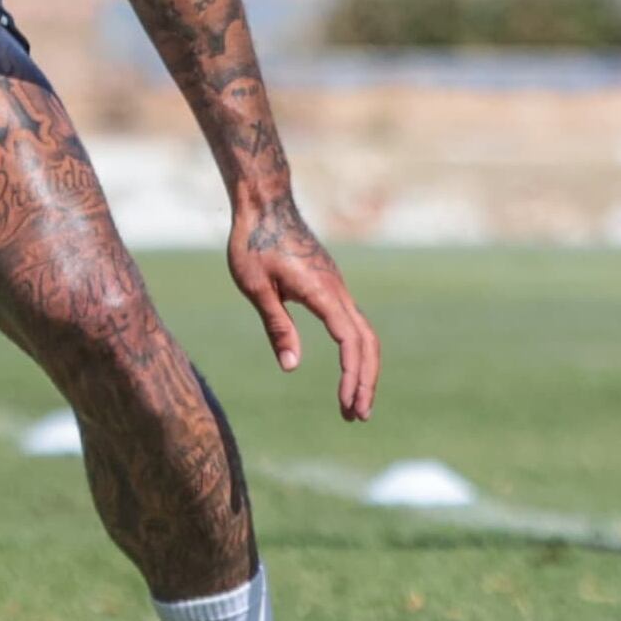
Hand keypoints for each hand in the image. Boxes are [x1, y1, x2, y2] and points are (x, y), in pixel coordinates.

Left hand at [229, 191, 380, 422]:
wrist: (264, 203)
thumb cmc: (253, 242)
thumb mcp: (256, 287)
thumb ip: (277, 326)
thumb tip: (291, 367)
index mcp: (322, 292)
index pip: (349, 342)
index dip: (351, 376)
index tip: (346, 405)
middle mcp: (337, 290)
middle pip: (366, 341)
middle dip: (366, 381)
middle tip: (357, 417)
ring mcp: (337, 286)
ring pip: (364, 332)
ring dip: (364, 368)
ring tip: (354, 402)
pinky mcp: (331, 285)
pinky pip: (353, 322)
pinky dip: (356, 349)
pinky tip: (348, 368)